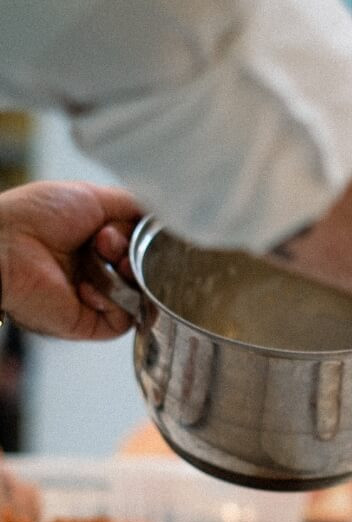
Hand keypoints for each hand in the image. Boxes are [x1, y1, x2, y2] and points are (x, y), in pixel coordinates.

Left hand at [0, 180, 140, 338]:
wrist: (6, 245)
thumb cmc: (37, 217)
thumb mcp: (92, 197)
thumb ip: (133, 206)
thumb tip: (164, 217)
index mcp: (99, 243)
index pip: (143, 246)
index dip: (144, 238)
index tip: (129, 228)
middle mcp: (101, 271)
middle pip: (146, 270)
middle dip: (134, 253)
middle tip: (108, 243)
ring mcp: (99, 299)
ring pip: (141, 294)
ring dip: (126, 274)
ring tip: (102, 259)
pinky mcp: (93, 323)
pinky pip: (126, 318)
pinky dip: (115, 300)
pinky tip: (90, 287)